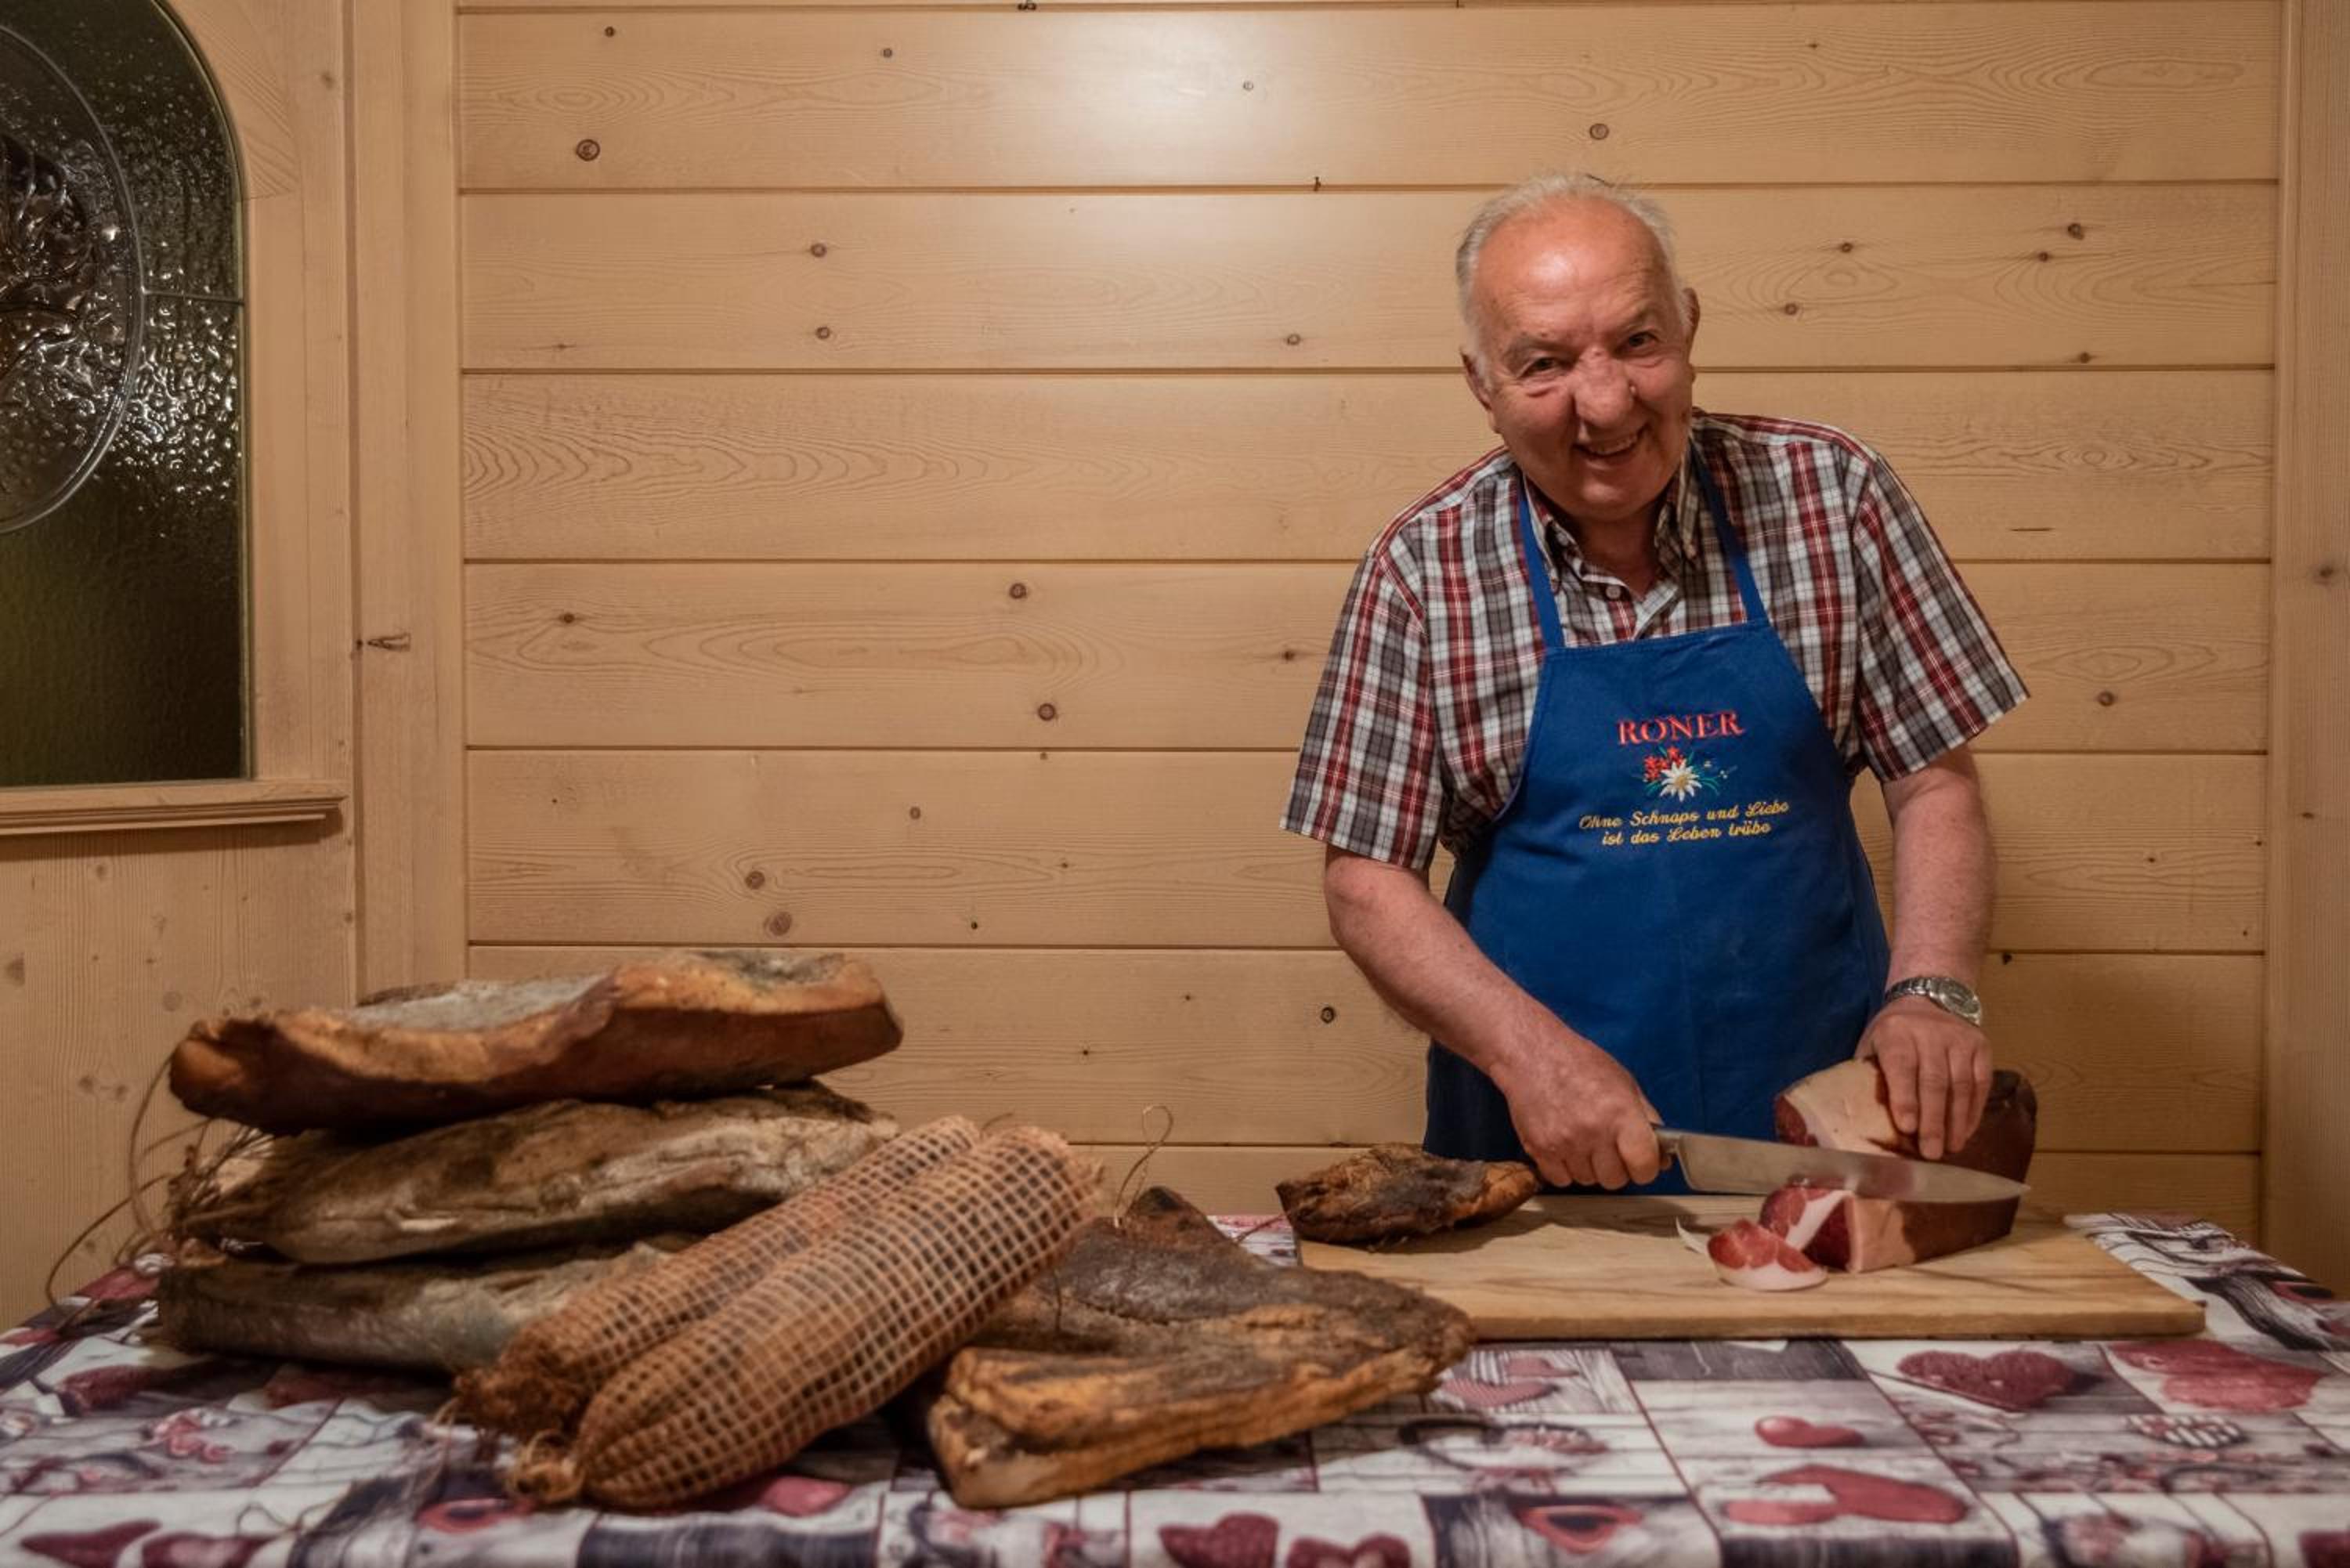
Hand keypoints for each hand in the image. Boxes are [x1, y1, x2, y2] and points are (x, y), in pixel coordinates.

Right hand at [1491, 1027, 1662, 1189]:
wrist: (1531, 1053)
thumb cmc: (1579, 1063)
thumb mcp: (1624, 1083)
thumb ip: (1647, 1120)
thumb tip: (1662, 1156)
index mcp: (1620, 1113)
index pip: (1644, 1166)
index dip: (1646, 1167)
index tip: (1640, 1160)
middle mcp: (1593, 1131)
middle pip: (1615, 1180)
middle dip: (1616, 1167)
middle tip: (1608, 1146)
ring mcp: (1564, 1143)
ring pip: (1588, 1181)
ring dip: (1589, 1167)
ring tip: (1582, 1139)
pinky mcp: (1538, 1149)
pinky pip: (1561, 1180)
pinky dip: (1564, 1169)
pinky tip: (1564, 1146)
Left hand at [1857, 997, 1990, 1159]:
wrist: (1928, 998)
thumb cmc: (1893, 1034)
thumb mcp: (1872, 1044)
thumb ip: (1870, 1075)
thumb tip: (1861, 1120)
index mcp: (1896, 1033)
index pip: (1902, 1067)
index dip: (1905, 1098)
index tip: (1907, 1128)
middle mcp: (1930, 1033)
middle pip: (1934, 1081)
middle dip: (1933, 1120)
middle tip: (1931, 1152)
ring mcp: (1960, 1039)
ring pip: (1961, 1085)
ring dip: (1957, 1121)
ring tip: (1951, 1148)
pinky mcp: (1981, 1046)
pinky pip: (1981, 1083)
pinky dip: (1974, 1110)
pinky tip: (1966, 1131)